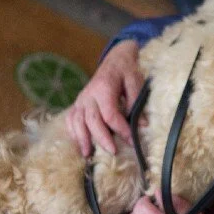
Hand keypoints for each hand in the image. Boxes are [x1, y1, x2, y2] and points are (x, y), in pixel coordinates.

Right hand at [67, 40, 143, 156]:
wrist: (115, 59)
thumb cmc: (127, 71)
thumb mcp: (136, 81)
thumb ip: (136, 101)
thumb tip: (142, 125)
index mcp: (104, 87)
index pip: (110, 114)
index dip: (121, 129)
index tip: (132, 140)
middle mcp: (89, 94)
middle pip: (92, 120)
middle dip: (102, 138)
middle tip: (113, 152)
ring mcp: (81, 98)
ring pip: (77, 121)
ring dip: (82, 139)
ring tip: (88, 155)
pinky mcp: (78, 102)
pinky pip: (71, 119)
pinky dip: (73, 132)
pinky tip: (79, 144)